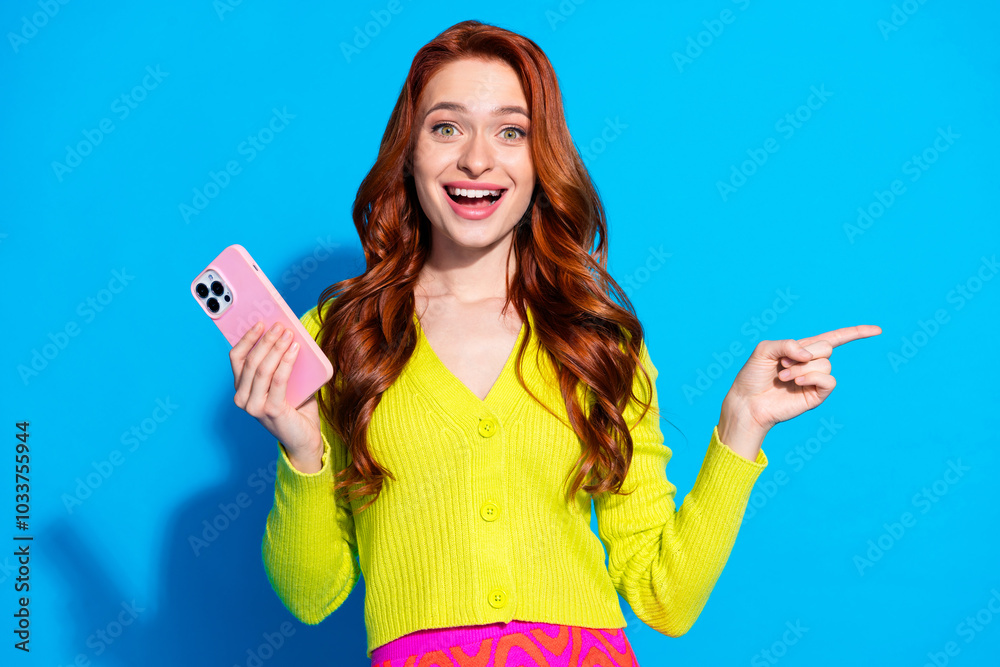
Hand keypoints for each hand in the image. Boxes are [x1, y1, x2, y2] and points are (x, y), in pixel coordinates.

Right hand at [230, 321, 323, 470]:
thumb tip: (286, 335)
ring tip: (288, 334)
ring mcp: (254, 406)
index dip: (247, 338)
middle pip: (251, 360)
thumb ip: (281, 363)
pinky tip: (294, 349)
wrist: (305, 439)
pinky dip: (286, 362)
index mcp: (242, 389)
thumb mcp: (286, 382)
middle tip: (280, 325)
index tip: (260, 322)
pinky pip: (278, 380)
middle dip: (266, 339)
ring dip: (276, 347)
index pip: (236, 358)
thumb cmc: (296, 408)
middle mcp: (242, 398)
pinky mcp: (271, 411)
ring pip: (262, 369)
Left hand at [723, 325, 882, 434]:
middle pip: (827, 347)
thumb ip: (787, 344)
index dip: (855, 333)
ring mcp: (815, 380)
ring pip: (825, 364)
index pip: (834, 338)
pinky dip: (813, 377)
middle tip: (782, 365)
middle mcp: (812, 363)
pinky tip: (797, 383)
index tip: (877, 330)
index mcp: (802, 349)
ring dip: (801, 369)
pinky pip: (829, 381)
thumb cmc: (753, 375)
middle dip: (803, 354)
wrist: (747, 401)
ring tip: (782, 377)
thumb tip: (809, 355)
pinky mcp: (816, 396)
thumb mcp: (764, 349)